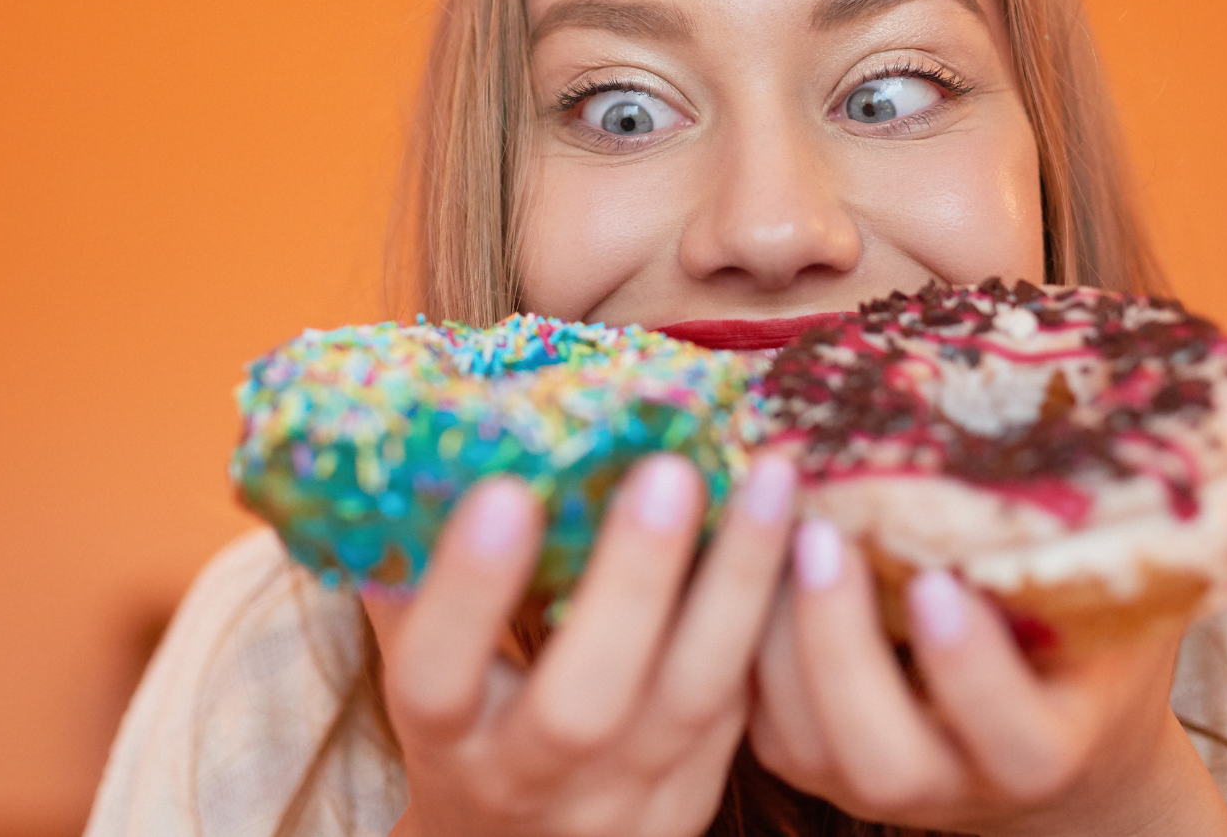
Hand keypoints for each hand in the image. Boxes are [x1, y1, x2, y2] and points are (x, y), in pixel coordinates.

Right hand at [363, 453, 795, 836]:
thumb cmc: (468, 722)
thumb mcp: (426, 666)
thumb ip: (419, 576)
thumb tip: (421, 433)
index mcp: (447, 739)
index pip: (439, 679)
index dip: (469, 592)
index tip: (506, 490)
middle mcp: (532, 777)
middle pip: (584, 704)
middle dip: (631, 583)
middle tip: (670, 470)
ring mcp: (627, 794)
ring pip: (695, 699)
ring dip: (738, 582)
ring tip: (769, 476)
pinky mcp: (701, 787)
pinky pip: (750, 702)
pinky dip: (778, 613)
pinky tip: (807, 525)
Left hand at [750, 520, 1226, 836]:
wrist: (1057, 742)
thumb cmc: (1095, 646)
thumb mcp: (1125, 601)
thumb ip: (1120, 536)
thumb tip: (1139, 398)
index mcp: (1044, 751)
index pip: (1011, 737)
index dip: (969, 671)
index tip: (939, 583)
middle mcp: (952, 783)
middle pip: (879, 753)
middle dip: (839, 644)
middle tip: (820, 534)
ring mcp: (870, 780)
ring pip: (799, 736)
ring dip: (770, 630)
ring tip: (766, 520)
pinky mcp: (808, 754)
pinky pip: (754, 708)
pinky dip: (736, 630)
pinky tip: (736, 541)